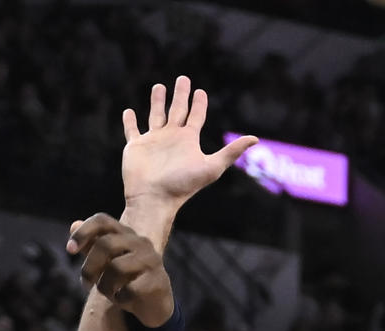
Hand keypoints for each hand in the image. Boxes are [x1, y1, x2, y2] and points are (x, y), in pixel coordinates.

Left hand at [67, 214, 176, 327]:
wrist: (156, 304)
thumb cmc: (128, 280)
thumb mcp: (108, 262)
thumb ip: (92, 245)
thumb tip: (73, 225)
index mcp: (127, 234)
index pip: (102, 221)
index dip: (83, 232)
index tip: (69, 249)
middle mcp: (140, 243)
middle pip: (105, 245)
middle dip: (89, 267)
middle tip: (85, 284)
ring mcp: (151, 261)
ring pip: (116, 268)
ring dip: (104, 286)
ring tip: (109, 293)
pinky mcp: (157, 282)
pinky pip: (128, 290)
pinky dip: (120, 299)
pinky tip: (124, 300)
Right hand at [120, 76, 256, 216]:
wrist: (155, 198)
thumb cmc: (183, 185)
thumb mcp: (212, 166)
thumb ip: (232, 152)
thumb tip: (255, 139)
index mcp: (188, 140)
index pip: (196, 116)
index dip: (199, 103)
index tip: (200, 91)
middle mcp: (172, 138)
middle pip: (177, 110)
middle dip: (180, 95)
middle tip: (183, 79)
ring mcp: (154, 142)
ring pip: (155, 116)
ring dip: (157, 102)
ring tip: (159, 87)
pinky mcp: (136, 146)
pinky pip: (132, 130)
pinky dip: (130, 122)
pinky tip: (129, 112)